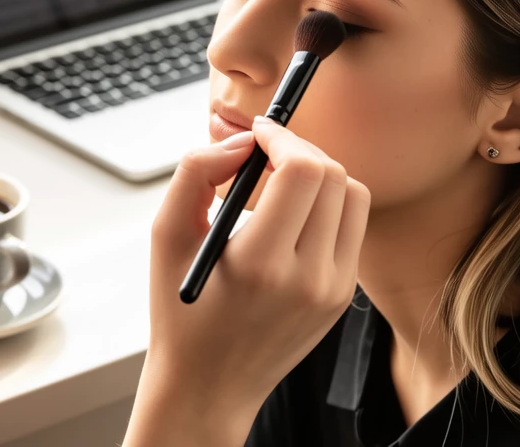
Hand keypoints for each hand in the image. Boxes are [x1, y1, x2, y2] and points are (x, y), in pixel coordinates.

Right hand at [124, 118, 370, 446]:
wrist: (208, 386)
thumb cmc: (182, 310)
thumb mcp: (166, 235)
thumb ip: (196, 173)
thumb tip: (240, 142)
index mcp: (262, 264)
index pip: (303, 172)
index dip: (282, 137)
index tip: (258, 132)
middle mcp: (309, 278)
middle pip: (334, 176)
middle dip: (299, 149)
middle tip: (266, 151)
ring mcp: (334, 290)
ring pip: (352, 196)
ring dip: (319, 174)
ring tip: (279, 181)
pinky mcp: (343, 296)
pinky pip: (351, 227)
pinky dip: (327, 206)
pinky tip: (291, 214)